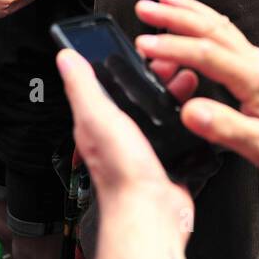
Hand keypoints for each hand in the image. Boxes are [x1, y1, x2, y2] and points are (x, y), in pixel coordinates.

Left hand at [56, 49, 191, 258]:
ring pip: (158, 108)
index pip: (103, 82)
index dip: (118, 62)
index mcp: (97, 120)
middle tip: (170, 65)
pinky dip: (186, 115)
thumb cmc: (122, 173)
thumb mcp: (98, 118)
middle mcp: (118, 131)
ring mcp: (144, 144)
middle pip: (136, 92)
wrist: (153, 210)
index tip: (137, 48)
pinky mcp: (166, 155)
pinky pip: (176, 128)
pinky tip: (193, 107)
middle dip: (155, 74)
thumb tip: (65, 57)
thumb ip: (83, 88)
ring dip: (173, 92)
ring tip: (186, 81)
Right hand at [133, 0, 258, 180]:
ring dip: (189, 11)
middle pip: (211, 28)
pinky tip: (195, 16)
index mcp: (254, 79)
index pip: (206, 54)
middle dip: (175, 16)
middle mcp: (256, 62)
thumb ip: (225, 128)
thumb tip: (190, 111)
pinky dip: (205, 19)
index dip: (174, 47)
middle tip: (144, 7)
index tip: (144, 45)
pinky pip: (227, 33)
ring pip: (220, 25)